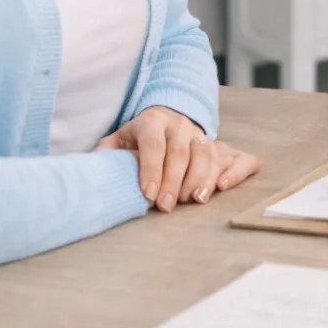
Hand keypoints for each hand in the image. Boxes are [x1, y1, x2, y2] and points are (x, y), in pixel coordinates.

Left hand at [97, 105, 260, 211]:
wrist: (164, 121)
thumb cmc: (137, 141)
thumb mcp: (116, 142)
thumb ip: (105, 156)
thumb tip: (89, 175)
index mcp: (152, 120)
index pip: (153, 143)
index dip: (151, 168)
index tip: (147, 194)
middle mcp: (181, 124)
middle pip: (181, 151)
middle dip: (174, 181)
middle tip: (166, 207)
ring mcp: (203, 135)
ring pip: (208, 154)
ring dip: (201, 178)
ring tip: (193, 200)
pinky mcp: (222, 147)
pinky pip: (238, 156)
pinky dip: (235, 171)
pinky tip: (223, 186)